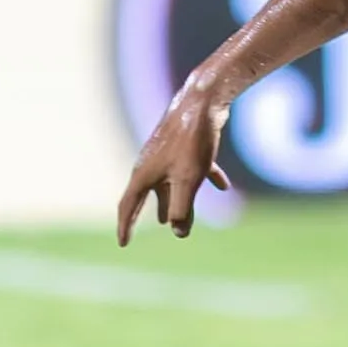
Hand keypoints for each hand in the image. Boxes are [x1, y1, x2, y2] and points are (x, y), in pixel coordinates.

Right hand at [116, 80, 233, 243]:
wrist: (202, 102)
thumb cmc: (192, 142)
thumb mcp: (188, 180)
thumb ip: (183, 209)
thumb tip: (180, 233)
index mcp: (144, 174)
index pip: (129, 206)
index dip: (126, 226)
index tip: (123, 244)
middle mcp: (151, 164)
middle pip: (147, 196)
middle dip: (146, 215)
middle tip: (136, 231)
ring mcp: (167, 154)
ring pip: (169, 185)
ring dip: (172, 202)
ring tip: (173, 221)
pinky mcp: (185, 146)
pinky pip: (193, 169)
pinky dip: (205, 178)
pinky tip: (224, 187)